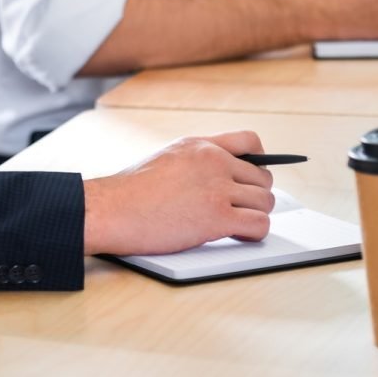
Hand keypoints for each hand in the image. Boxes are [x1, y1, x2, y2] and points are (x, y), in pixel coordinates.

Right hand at [82, 131, 273, 255]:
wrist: (113, 208)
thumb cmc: (131, 191)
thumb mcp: (167, 158)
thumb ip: (196, 161)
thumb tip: (219, 176)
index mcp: (199, 145)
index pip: (250, 141)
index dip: (259, 161)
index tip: (252, 177)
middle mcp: (213, 160)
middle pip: (262, 177)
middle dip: (254, 196)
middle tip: (238, 210)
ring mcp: (217, 187)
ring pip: (265, 201)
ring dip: (255, 216)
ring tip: (236, 225)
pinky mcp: (217, 216)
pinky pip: (259, 225)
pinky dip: (254, 233)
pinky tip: (238, 235)